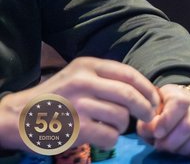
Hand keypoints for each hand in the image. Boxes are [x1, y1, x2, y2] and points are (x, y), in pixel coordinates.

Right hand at [0, 57, 159, 150]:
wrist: (20, 117)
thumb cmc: (56, 97)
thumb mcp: (78, 75)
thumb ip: (106, 77)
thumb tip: (143, 89)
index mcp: (88, 65)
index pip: (129, 74)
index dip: (147, 88)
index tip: (155, 100)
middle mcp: (84, 81)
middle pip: (130, 95)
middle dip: (145, 108)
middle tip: (149, 117)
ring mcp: (79, 104)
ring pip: (121, 116)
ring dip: (123, 126)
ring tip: (114, 127)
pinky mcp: (75, 128)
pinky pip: (109, 135)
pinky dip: (112, 139)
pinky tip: (104, 137)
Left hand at [136, 84, 189, 157]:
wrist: (177, 108)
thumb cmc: (160, 114)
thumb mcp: (148, 115)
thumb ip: (148, 124)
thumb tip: (154, 131)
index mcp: (177, 94)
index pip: (179, 104)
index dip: (167, 121)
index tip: (157, 134)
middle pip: (189, 126)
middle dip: (171, 143)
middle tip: (162, 146)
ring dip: (184, 149)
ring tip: (174, 149)